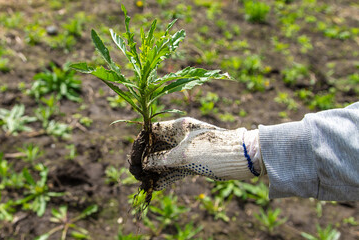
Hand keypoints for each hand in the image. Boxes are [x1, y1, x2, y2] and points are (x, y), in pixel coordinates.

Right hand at [141, 117, 264, 189]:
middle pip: (154, 147)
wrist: (244, 158)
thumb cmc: (214, 151)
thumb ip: (161, 160)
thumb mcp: (183, 156)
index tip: (134, 157)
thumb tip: (144, 164)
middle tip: (136, 173)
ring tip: (144, 183)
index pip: (150, 131)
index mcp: (177, 127)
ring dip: (153, 171)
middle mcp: (179, 137)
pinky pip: (174, 169)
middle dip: (143, 160)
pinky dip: (165, 177)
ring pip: (163, 160)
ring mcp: (186, 150)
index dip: (139, 143)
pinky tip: (156, 187)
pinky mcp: (193, 162)